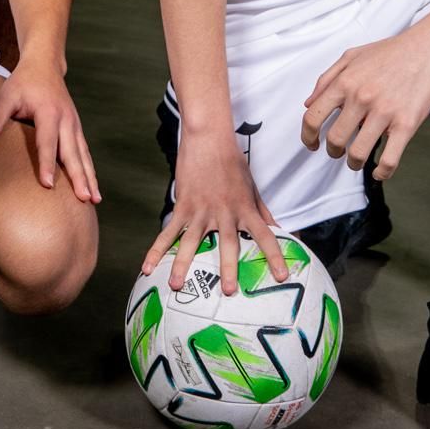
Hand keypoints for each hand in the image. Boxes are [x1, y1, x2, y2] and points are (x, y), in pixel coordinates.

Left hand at [0, 56, 100, 203]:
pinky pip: (84, 152)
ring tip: (94, 200)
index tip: (47, 185)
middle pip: (73, 152)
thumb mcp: (6, 96)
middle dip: (79, 177)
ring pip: (83, 155)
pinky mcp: (76, 128)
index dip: (47, 164)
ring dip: (90, 177)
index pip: (47, 142)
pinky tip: (92, 186)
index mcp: (49, 112)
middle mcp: (66, 119)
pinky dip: (90, 170)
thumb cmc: (23, 82)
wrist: (46, 65)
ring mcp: (75, 124)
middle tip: (84, 199)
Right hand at [141, 130, 285, 295]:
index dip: (275, 256)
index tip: (282, 277)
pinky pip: (169, 231)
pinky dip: (157, 249)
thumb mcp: (252, 187)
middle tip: (228, 291)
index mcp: (245, 208)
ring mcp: (202, 209)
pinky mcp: (183, 205)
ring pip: (192, 241)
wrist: (208, 138)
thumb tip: (281, 230)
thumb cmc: (232, 163)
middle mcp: (225, 212)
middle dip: (228, 267)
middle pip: (228, 243)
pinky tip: (147, 266)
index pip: (265, 235)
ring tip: (176, 285)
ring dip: (183, 264)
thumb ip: (264, 212)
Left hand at [301, 24, 429, 179]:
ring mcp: (384, 112)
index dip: (307, 136)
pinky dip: (382, 172)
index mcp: (345, 82)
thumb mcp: (351, 56)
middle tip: (338, 152)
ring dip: (354, 163)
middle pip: (335, 140)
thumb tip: (308, 104)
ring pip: (358, 153)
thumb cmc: (390, 51)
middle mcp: (361, 98)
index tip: (312, 144)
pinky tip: (379, 172)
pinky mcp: (407, 123)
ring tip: (356, 160)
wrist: (428, 47)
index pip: (313, 117)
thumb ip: (327, 79)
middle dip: (333, 152)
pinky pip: (390, 159)